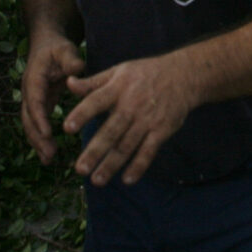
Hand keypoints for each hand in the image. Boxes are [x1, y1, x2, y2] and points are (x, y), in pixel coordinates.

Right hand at [20, 33, 85, 163]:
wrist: (46, 45)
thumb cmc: (57, 47)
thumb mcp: (65, 49)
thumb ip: (71, 59)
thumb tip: (77, 70)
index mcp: (34, 79)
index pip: (35, 101)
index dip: (40, 118)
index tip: (48, 133)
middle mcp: (29, 92)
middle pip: (28, 118)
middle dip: (37, 137)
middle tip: (49, 154)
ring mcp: (32, 99)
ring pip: (30, 124)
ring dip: (37, 142)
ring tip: (48, 159)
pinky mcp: (38, 104)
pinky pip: (37, 124)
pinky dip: (40, 138)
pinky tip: (48, 154)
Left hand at [61, 54, 201, 186]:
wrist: (184, 75)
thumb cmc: (145, 73)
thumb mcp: (118, 71)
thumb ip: (93, 82)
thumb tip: (68, 84)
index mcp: (118, 88)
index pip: (96, 101)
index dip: (82, 114)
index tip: (67, 128)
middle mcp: (132, 105)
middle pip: (111, 130)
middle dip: (95, 151)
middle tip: (80, 169)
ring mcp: (148, 119)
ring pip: (127, 145)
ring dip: (112, 164)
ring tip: (96, 180)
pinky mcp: (161, 130)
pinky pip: (149, 151)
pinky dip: (139, 166)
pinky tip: (127, 179)